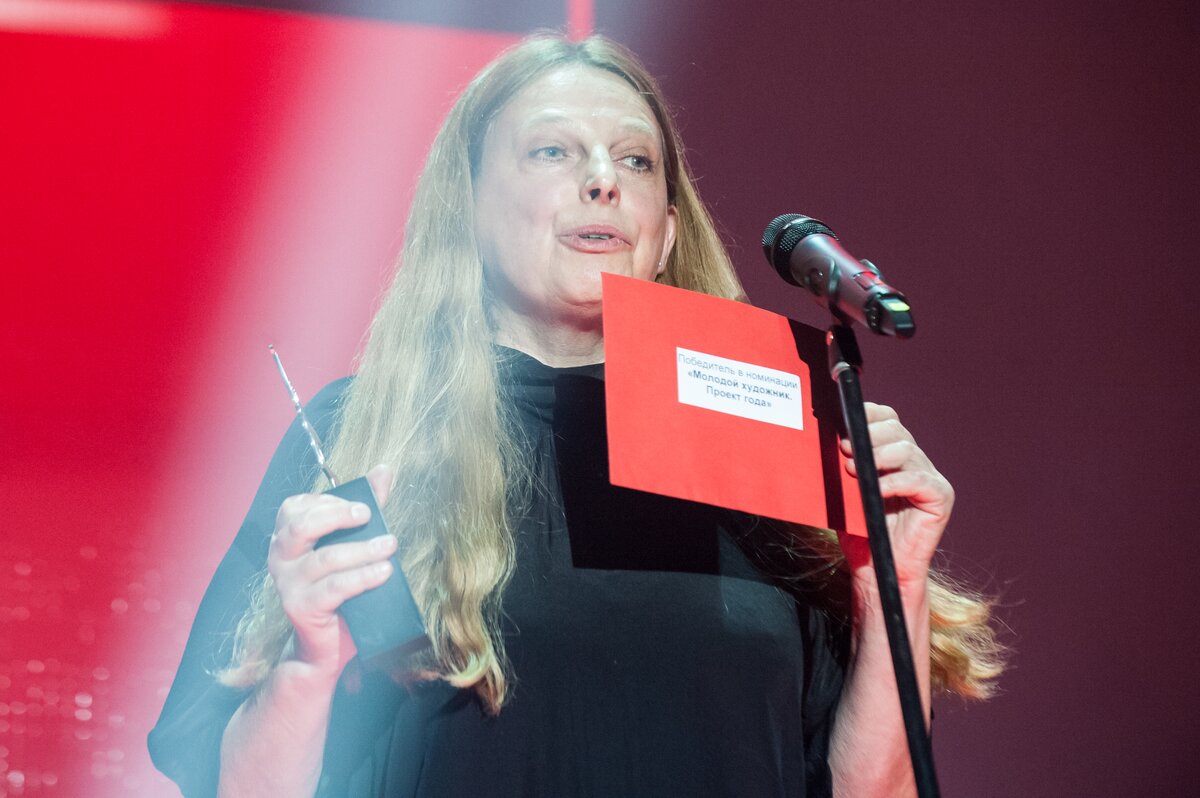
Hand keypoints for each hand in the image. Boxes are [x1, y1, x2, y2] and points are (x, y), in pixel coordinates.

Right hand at [267, 464, 395, 678]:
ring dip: (362, 550)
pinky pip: (334, 588)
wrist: (328, 645)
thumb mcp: (352, 544)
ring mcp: (287, 583)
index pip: (297, 506)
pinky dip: (363, 577)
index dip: (329, 501)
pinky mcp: (300, 607)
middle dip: (338, 516)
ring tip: (390, 546)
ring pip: (325, 558)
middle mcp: (280, 557)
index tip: (362, 507)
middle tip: (370, 515)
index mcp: (286, 537)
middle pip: (301, 526)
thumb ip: (365, 509)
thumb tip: (383, 470)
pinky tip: (384, 572)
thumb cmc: (340, 588)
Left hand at [839, 403, 953, 588]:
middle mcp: (914, 463)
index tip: (845, 420)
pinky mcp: (940, 498)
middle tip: (844, 448)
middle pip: (897, 430)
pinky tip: (877, 489)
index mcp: (894, 456)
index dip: (868, 415)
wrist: (875, 569)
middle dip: (868, 435)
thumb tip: (829, 439)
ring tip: (853, 468)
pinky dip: (895, 482)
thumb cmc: (859, 530)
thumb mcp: (845, 491)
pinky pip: (919, 480)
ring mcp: (929, 479)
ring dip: (877, 456)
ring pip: (907, 450)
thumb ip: (844, 465)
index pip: (887, 420)